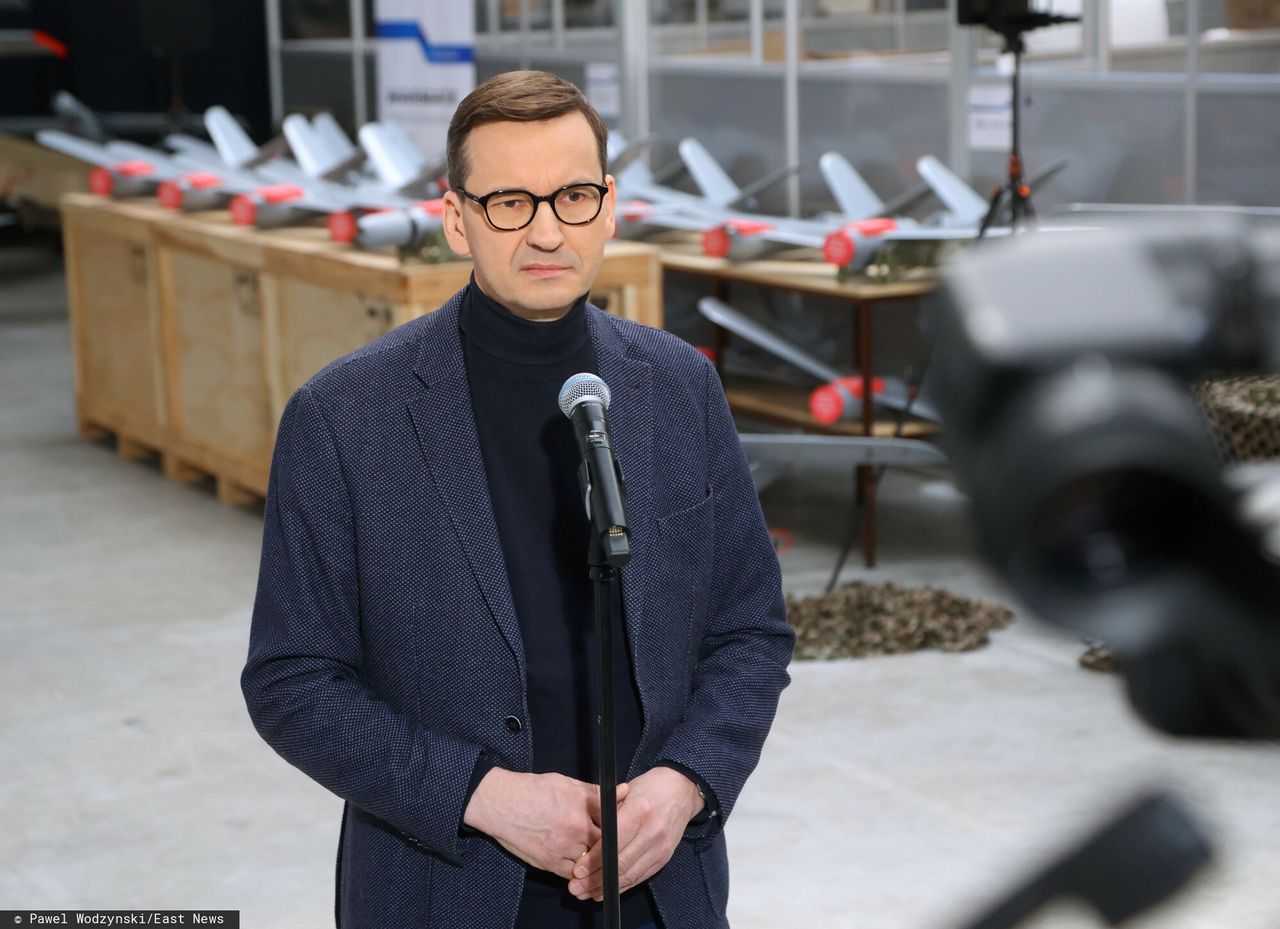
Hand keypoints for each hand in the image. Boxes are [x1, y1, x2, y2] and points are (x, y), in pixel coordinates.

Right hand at [462, 768, 628, 878]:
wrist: (500, 804)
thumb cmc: (533, 790)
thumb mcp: (567, 783)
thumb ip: (597, 791)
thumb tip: (624, 790)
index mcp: (582, 805)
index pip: (615, 819)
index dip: (624, 823)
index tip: (627, 825)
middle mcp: (575, 827)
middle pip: (607, 842)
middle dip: (613, 843)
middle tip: (617, 842)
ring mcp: (563, 847)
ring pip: (593, 860)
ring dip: (598, 858)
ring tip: (600, 853)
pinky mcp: (550, 862)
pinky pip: (574, 873)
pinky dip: (581, 870)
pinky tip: (582, 862)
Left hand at [568, 766, 703, 900]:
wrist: (681, 790)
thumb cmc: (649, 788)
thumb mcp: (625, 792)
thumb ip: (607, 814)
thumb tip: (583, 838)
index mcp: (640, 811)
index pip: (612, 842)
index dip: (593, 859)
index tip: (577, 870)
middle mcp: (652, 831)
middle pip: (620, 863)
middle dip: (595, 879)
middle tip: (576, 887)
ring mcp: (660, 847)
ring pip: (629, 875)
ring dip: (606, 887)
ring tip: (586, 892)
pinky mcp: (664, 857)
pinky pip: (640, 877)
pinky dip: (621, 886)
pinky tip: (606, 890)